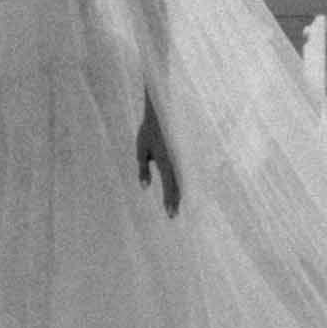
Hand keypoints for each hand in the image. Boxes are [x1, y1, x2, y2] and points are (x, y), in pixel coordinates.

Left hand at [136, 102, 180, 218]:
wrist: (162, 111)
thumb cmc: (149, 131)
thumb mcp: (141, 149)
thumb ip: (143, 169)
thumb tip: (145, 187)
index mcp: (165, 161)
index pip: (168, 185)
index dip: (169, 200)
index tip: (170, 214)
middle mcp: (175, 160)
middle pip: (177, 185)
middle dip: (175, 200)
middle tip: (174, 216)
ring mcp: (180, 157)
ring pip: (181, 178)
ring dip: (180, 192)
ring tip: (179, 206)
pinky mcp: (182, 153)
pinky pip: (183, 170)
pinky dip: (183, 180)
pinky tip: (185, 188)